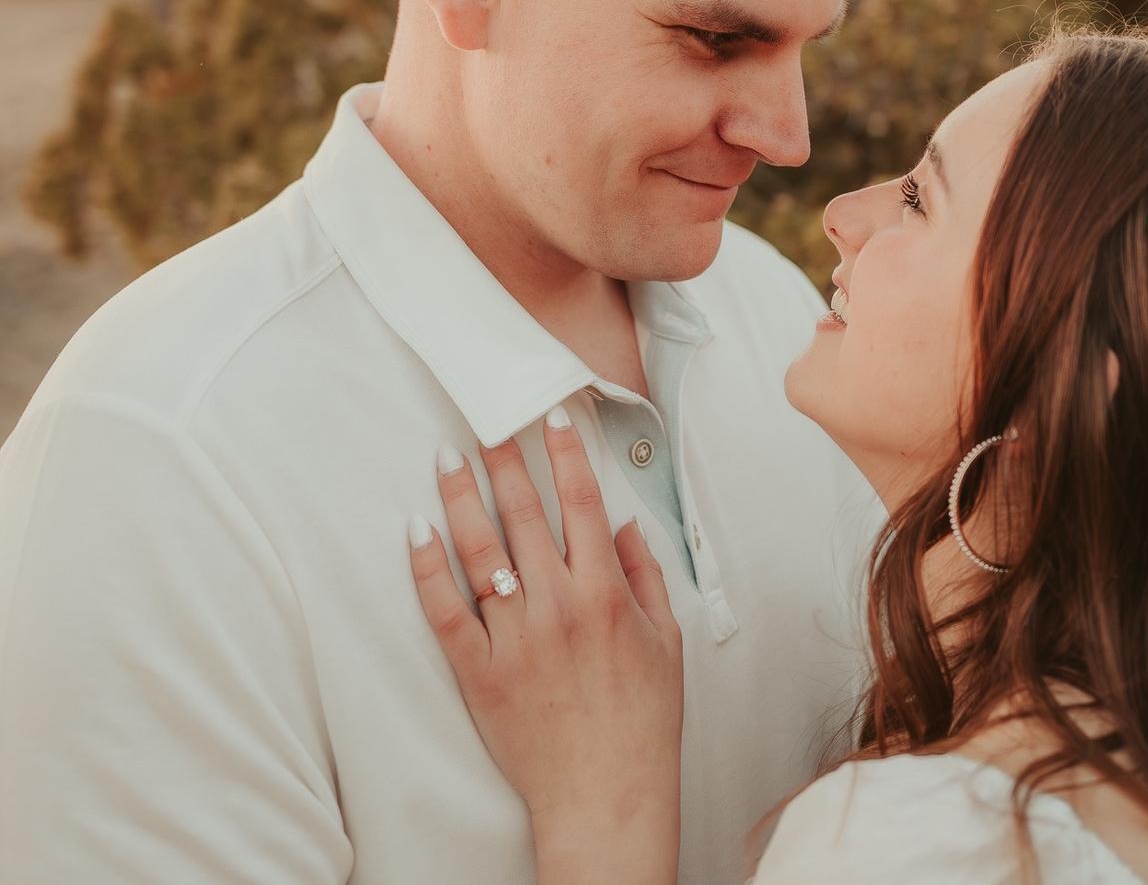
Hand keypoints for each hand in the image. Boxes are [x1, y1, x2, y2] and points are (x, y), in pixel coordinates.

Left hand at [407, 410, 683, 884]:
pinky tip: (417, 531)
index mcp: (606, 593)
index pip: (581, 503)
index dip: (565, 453)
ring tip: (447, 459)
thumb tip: (624, 524)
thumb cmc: (642, 720)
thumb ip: (645, 575)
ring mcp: (515, 639)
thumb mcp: (667, 641)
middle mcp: (559, 606)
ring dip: (461, 499)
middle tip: (485, 422)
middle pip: (524, 516)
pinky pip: (446, 612)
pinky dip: (428, 570)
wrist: (606, 796)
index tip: (551, 415)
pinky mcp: (480, 673)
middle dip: (504, 461)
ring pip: (481, 552)